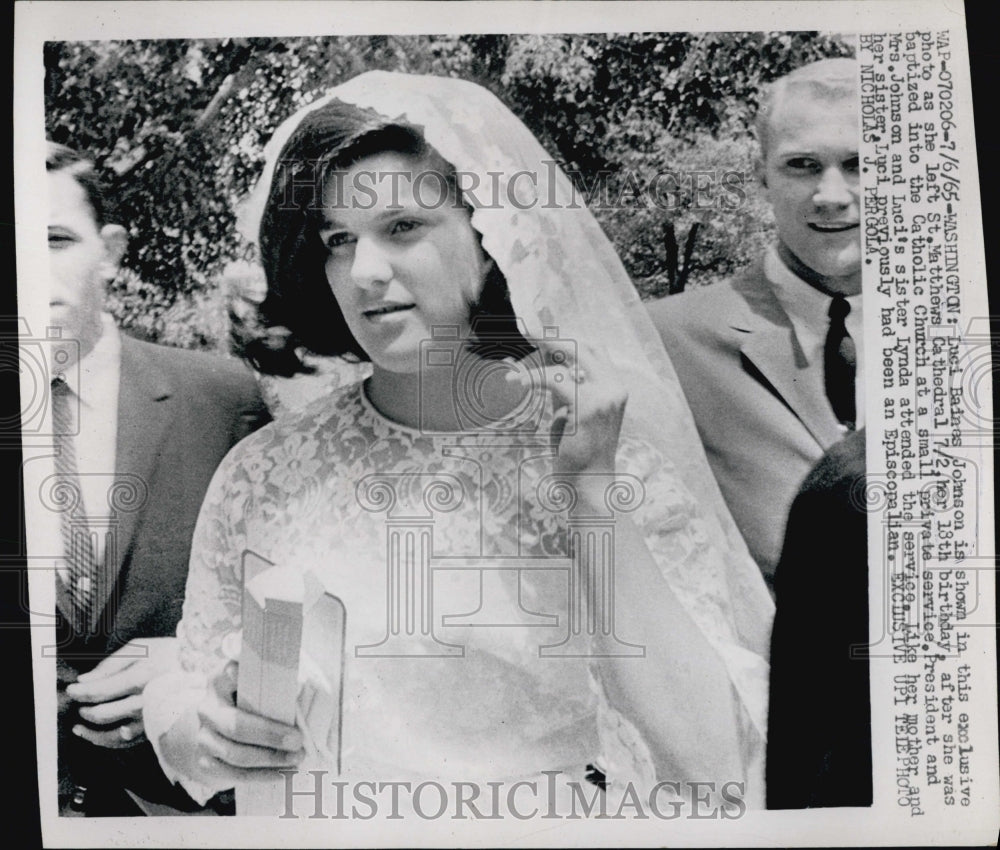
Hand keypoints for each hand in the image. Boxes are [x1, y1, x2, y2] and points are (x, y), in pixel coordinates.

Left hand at [66, 637, 178, 748]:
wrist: (203, 668)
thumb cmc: (170, 654)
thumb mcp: (141, 647)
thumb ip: (111, 663)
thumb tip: (85, 680)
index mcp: (141, 677)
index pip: (99, 691)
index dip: (79, 692)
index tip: (71, 689)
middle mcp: (145, 702)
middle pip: (102, 714)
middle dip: (84, 710)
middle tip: (77, 704)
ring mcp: (151, 718)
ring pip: (111, 735)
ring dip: (90, 733)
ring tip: (79, 728)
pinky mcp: (156, 729)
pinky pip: (126, 742)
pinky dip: (108, 742)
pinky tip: (100, 735)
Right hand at [188, 660, 305, 787]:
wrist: (224, 729)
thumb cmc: (254, 701)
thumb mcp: (261, 685)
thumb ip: (276, 683)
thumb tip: (299, 687)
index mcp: (221, 681)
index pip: (229, 673)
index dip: (237, 673)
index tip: (251, 672)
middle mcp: (208, 708)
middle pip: (236, 725)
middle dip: (269, 734)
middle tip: (297, 739)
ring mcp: (204, 737)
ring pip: (236, 754)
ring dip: (270, 759)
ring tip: (297, 758)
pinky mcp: (206, 762)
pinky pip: (235, 774)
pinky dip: (262, 775)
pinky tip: (284, 774)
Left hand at [518, 338, 627, 482]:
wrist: (588, 483)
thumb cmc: (578, 452)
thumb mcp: (568, 411)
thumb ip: (560, 385)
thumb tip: (541, 359)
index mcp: (614, 387)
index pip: (592, 351)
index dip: (566, 340)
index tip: (540, 333)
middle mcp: (614, 388)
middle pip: (584, 346)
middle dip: (553, 338)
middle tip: (528, 331)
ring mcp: (605, 396)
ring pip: (569, 361)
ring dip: (539, 361)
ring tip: (515, 372)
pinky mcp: (588, 407)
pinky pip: (555, 380)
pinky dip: (533, 378)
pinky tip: (516, 383)